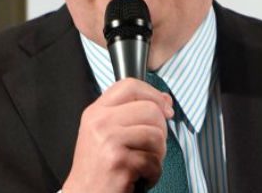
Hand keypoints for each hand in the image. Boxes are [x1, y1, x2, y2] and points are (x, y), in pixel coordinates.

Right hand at [63, 78, 173, 192]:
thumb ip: (131, 112)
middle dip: (161, 130)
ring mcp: (108, 141)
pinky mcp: (119, 161)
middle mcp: (100, 122)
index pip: (130, 85)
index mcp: (96, 112)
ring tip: (144, 162)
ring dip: (158, 154)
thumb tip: (165, 100)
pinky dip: (153, 174)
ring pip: (156, 134)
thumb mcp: (105, 132)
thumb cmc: (97, 167)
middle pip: (150, 109)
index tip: (165, 109)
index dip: (154, 94)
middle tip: (152, 146)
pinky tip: (140, 177)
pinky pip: (153, 161)